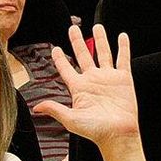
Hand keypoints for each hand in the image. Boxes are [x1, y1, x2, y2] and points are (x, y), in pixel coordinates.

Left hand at [34, 24, 140, 148]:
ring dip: (100, 40)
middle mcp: (93, 80)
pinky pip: (123, 59)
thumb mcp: (71, 119)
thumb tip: (37, 107)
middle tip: (73, 28)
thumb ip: (55, 109)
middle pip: (83, 55)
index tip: (55, 48)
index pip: (66, 69)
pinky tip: (122, 37)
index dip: (59, 59)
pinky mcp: (123, 79)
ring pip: (103, 53)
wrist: (118, 134)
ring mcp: (109, 78)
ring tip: (97, 26)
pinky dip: (123, 47)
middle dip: (77, 41)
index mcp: (79, 88)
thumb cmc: (96, 130)